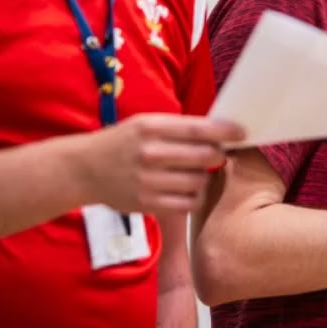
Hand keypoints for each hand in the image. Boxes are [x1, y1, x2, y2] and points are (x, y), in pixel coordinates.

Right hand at [74, 113, 245, 213]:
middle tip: (215, 154)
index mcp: (152, 128)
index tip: (242, 133)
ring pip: (199, 181)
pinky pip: (187, 203)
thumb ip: (180, 128)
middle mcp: (150, 153)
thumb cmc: (123, 142)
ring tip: (193, 172)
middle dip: (217, 155)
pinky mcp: (147, 204)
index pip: (200, 129)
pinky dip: (193, 197)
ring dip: (203, 177)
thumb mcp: (146, 124)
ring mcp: (148, 181)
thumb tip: (220, 132)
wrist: (85, 169)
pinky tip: (186, 189)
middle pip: (205, 156)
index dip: (226, 132)